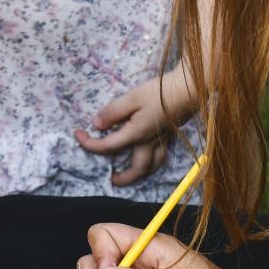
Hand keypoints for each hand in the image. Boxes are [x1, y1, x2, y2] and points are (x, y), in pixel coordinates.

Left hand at [74, 67, 194, 186]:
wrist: (190, 89)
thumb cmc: (160, 92)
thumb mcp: (132, 97)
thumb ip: (113, 112)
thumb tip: (97, 125)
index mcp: (136, 134)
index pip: (108, 147)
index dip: (90, 144)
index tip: (78, 136)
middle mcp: (149, 142)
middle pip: (137, 169)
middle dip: (124, 178)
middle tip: (112, 180)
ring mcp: (162, 140)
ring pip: (153, 166)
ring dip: (141, 174)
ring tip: (132, 174)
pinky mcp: (171, 135)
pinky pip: (162, 156)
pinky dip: (154, 163)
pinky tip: (151, 157)